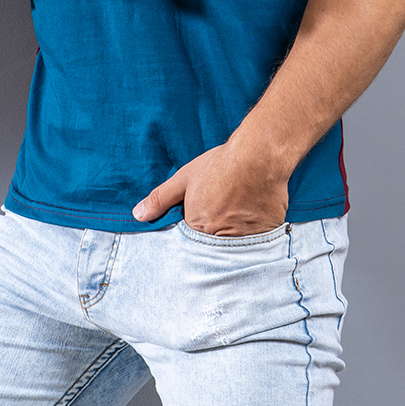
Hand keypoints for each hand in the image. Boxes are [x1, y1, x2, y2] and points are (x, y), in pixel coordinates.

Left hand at [132, 140, 289, 235]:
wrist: (259, 156)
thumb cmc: (220, 166)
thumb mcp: (184, 178)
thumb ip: (160, 199)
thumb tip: (138, 215)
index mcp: (198, 228)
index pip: (190, 244)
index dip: (193, 231)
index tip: (201, 218)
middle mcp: (221, 240)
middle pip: (212, 248)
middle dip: (213, 236)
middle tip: (221, 213)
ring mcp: (245, 240)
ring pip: (235, 249)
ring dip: (234, 236)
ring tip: (237, 212)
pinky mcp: (265, 237)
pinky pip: (256, 245)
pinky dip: (253, 235)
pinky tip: (252, 215)